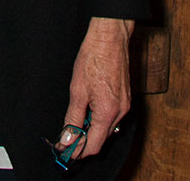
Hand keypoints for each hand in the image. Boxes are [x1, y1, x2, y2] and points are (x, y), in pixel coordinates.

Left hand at [59, 16, 133, 160]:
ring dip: (91, 129)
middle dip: (83, 141)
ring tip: (74, 121)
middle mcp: (120, 112)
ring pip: (107, 128)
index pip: (93, 145)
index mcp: (108, 112)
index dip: (77, 151)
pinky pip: (112, 116)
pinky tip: (87, 109)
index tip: (64, 150)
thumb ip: (73, 117)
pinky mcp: (125, 97)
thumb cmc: (93, 58)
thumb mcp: (77, 90)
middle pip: (101, 138)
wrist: (109, 37)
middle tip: (65, 137)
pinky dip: (99, 118)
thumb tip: (68, 138)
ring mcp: (125, 105)